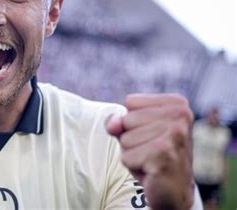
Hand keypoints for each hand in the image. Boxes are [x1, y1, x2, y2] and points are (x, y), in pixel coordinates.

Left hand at [106, 94, 194, 209]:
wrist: (174, 191)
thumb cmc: (153, 156)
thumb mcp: (133, 131)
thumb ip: (118, 121)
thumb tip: (113, 124)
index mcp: (177, 103)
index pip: (131, 102)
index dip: (133, 122)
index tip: (152, 136)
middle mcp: (181, 115)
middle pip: (127, 119)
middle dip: (132, 139)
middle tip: (152, 151)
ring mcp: (174, 134)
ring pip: (125, 138)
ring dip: (132, 153)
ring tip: (151, 160)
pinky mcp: (164, 154)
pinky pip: (127, 156)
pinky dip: (133, 166)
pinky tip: (151, 170)